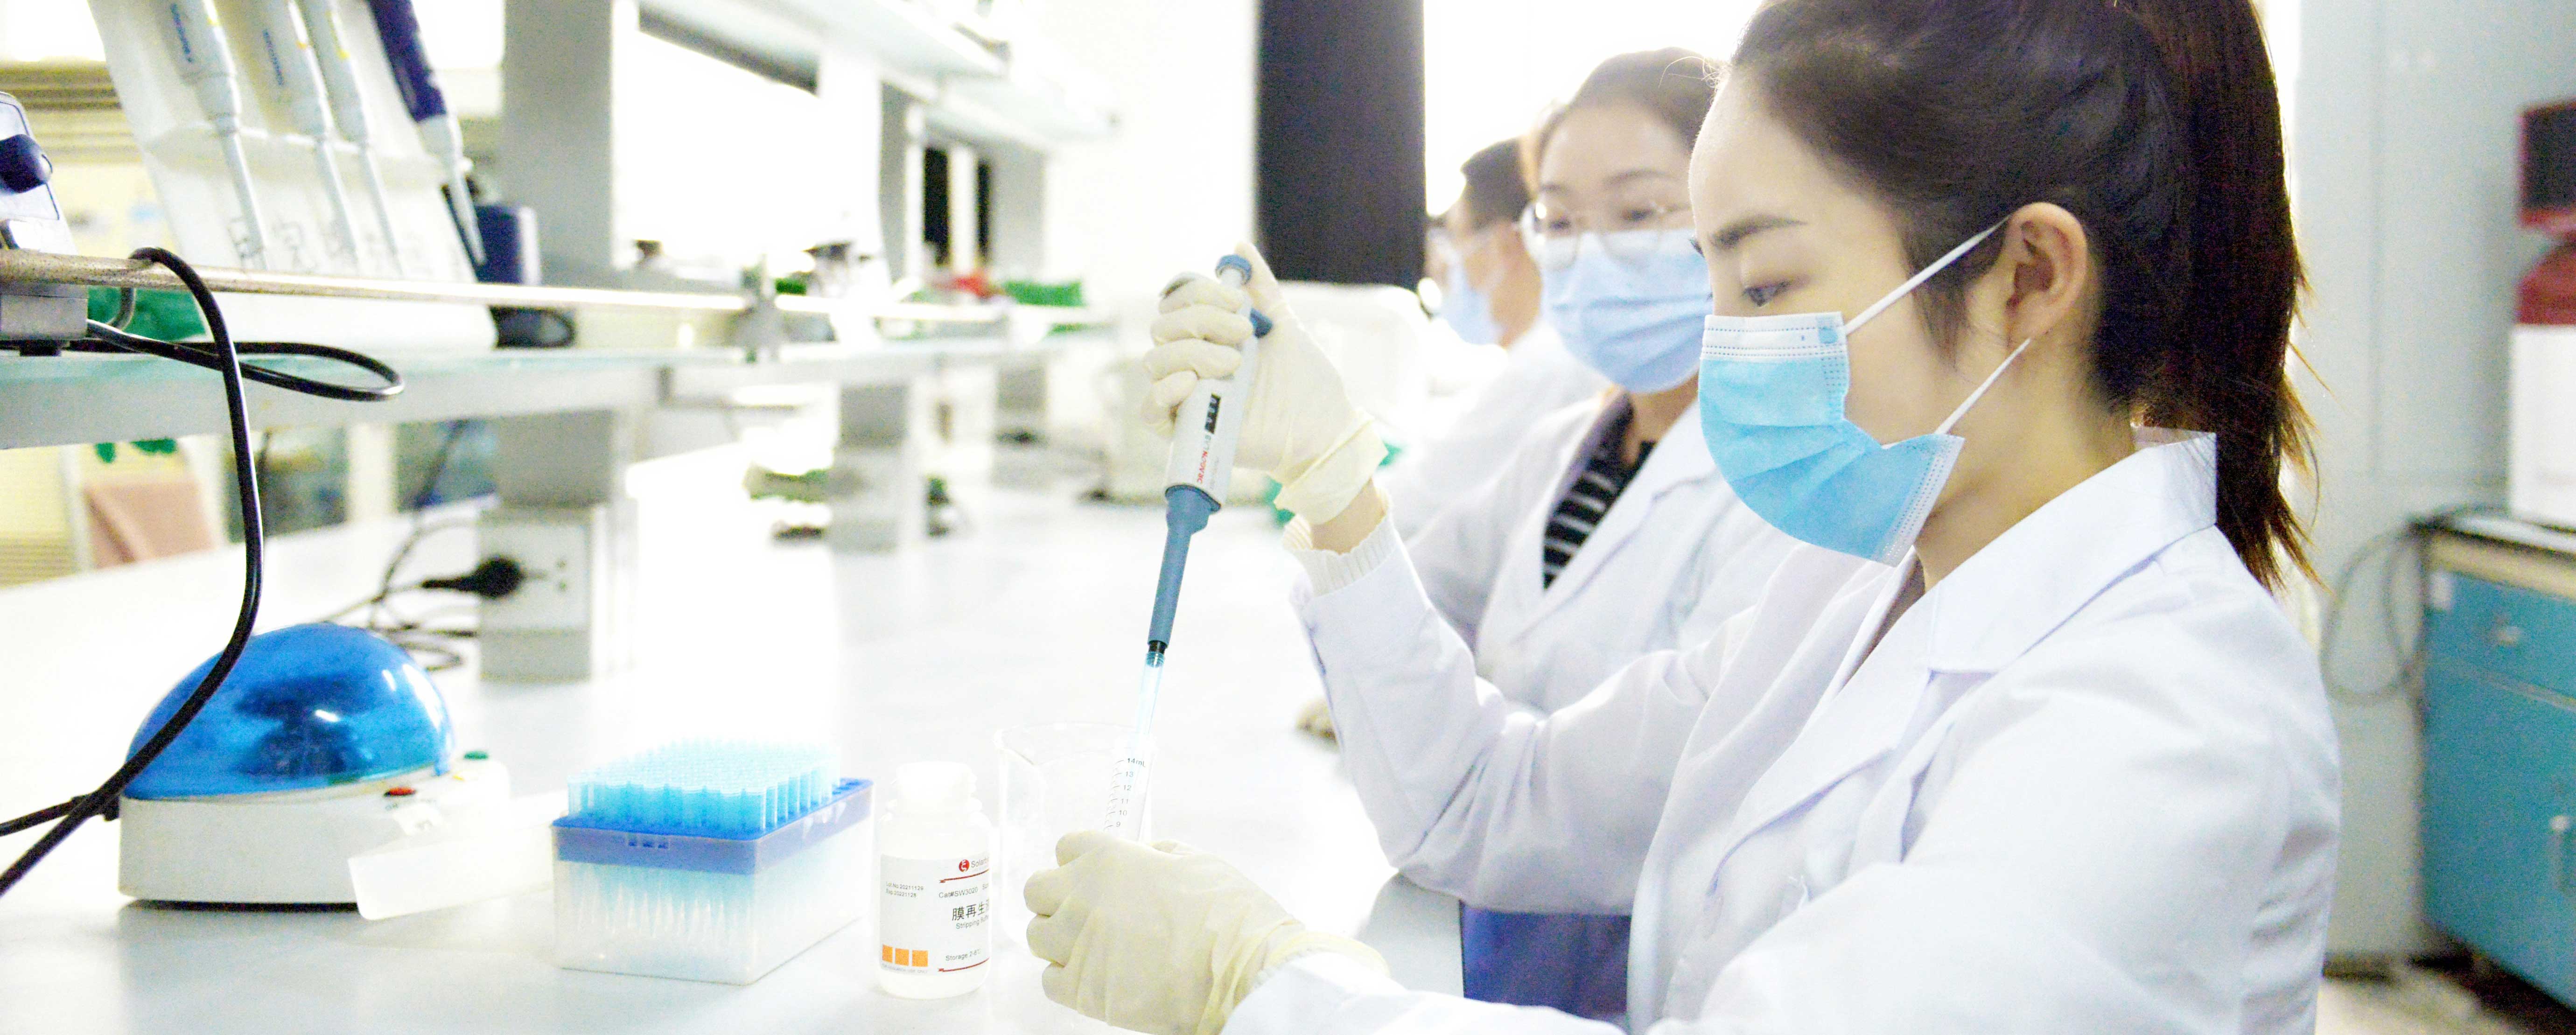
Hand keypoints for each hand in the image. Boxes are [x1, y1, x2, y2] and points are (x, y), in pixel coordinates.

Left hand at [1025, 831, 1384, 1034]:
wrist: (1242, 972)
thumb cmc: (1228, 913)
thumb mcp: (1196, 861)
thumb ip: (1155, 854)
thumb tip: (1139, 857)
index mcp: (1108, 858)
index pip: (1067, 847)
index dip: (1084, 862)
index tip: (1098, 876)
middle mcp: (1081, 897)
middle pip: (1037, 890)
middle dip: (1058, 898)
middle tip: (1087, 912)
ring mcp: (1076, 945)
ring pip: (1037, 936)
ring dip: (1059, 939)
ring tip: (1092, 949)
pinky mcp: (1081, 991)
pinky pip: (1049, 981)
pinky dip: (1067, 979)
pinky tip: (1097, 976)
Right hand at [1144, 243, 1385, 521]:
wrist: (1322, 427)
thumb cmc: (1305, 379)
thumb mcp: (1284, 323)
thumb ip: (1260, 286)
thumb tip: (1238, 246)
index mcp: (1209, 334)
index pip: (1176, 300)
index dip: (1199, 293)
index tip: (1237, 301)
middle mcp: (1191, 360)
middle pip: (1163, 326)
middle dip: (1201, 322)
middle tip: (1244, 335)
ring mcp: (1186, 395)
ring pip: (1154, 361)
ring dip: (1190, 354)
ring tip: (1232, 365)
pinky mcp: (1185, 430)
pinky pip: (1150, 410)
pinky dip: (1163, 392)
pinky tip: (1191, 383)